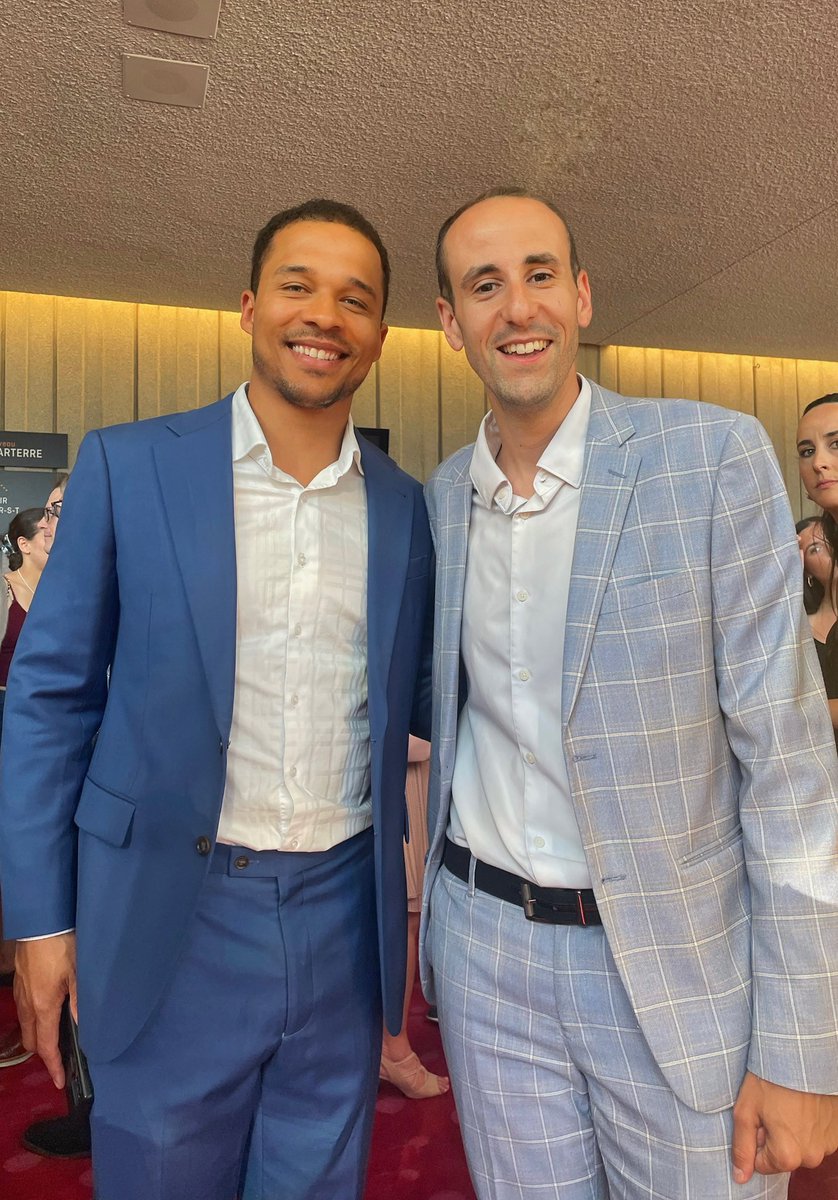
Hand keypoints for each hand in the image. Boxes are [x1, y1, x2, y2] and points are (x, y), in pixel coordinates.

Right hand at [14, 933, 76, 1088]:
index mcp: (44, 1007)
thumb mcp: (79, 974)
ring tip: (56, 1037)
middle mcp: (28, 1004)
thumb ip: (80, 1002)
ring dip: (38, 1035)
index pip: (47, 1046)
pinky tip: (47, 1011)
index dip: (54, 1066)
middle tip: (61, 1058)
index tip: (60, 1081)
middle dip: (44, 1053)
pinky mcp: (20, 981)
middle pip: (32, 1040)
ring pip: (26, 1025)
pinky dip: (34, 1018)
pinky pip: (24, 1009)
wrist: (42, 922)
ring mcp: (21, 993)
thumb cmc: (61, 946)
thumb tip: (83, 1026)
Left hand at [732, 1070, 837, 1183]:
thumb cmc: (771, 1081)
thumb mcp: (746, 1111)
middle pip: (782, 1156)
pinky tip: (803, 1105)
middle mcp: (810, 1157)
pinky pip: (816, 1137)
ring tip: (788, 1103)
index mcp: (787, 1156)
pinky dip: (809, 1125)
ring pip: (800, 1146)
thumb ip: (742, 1148)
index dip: (755, 1139)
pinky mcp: (836, 1134)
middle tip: (772, 1108)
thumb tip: (740, 1177)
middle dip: (773, 1136)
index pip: (762, 1163)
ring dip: (792, 1130)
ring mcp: (826, 1146)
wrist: (803, 1056)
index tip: (759, 1117)